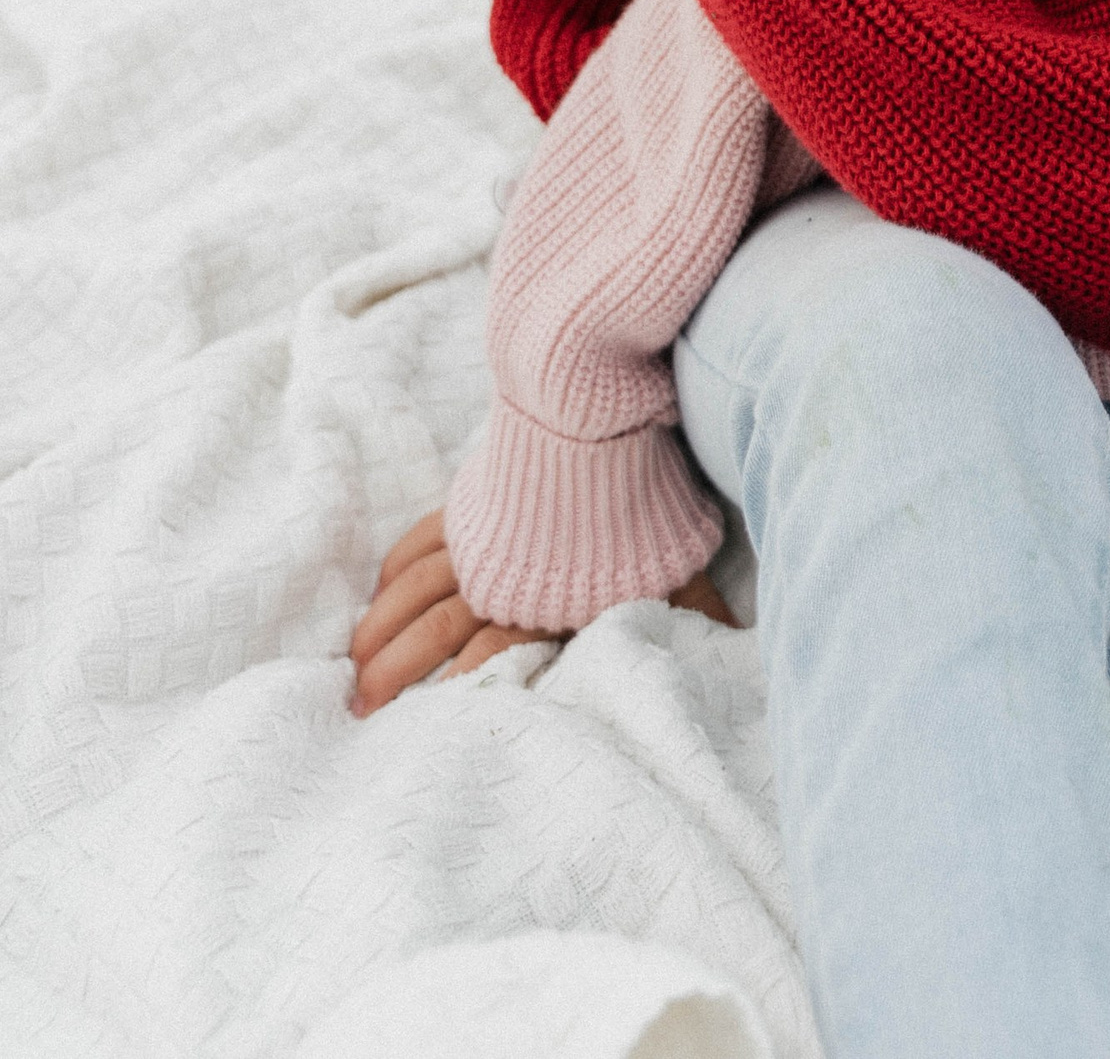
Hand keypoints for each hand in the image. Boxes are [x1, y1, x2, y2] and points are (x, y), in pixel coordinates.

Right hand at [347, 508, 734, 713]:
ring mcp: (479, 537)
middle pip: (439, 630)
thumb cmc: (643, 489)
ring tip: (352, 669)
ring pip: (414, 591)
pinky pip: (418, 543)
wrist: (595, 402)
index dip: (462, 688)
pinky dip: (393, 573)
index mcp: (551, 598)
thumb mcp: (675, 557)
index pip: (496, 656)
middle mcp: (504, 573)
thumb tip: (741, 644)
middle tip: (362, 709)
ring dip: (380, 631)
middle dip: (398, 672)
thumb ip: (697, 609)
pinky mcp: (469, 504)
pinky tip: (378, 597)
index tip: (432, 723)